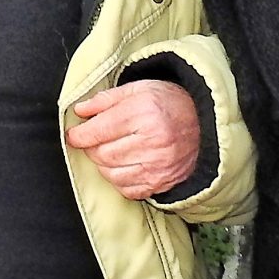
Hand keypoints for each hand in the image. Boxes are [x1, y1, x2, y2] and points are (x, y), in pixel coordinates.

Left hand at [66, 79, 200, 199]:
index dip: (80, 135)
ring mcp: (159, 166)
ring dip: (103, 164)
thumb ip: (106, 99)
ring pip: (111, 173)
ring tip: (110, 151)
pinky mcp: (162, 183)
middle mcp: (153, 141)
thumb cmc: (169, 103)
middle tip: (94, 140)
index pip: (100, 129)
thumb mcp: (138, 89)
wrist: (205, 126)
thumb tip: (79, 110)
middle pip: (102, 153)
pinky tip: (123, 166)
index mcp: (145, 112)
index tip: (73, 135)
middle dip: (91, 148)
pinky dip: (118, 179)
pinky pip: (126, 189)